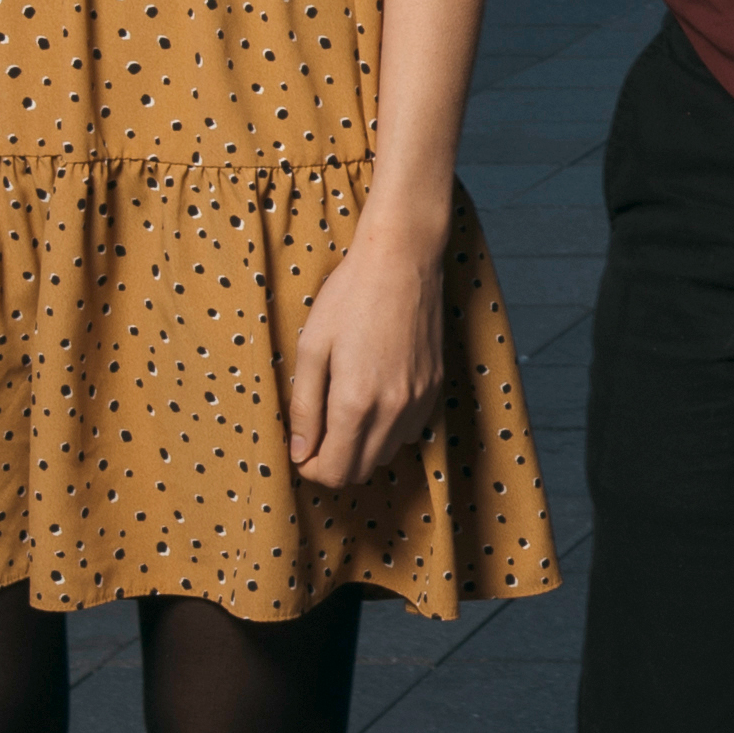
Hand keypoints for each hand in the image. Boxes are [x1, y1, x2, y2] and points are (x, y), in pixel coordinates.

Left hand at [288, 222, 451, 489]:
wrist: (403, 261)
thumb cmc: (350, 297)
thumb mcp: (311, 349)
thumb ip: (304, 407)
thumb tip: (299, 452)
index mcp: (357, 402)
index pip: (335, 471)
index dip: (311, 469)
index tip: (300, 449)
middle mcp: (394, 410)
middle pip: (362, 471)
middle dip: (333, 463)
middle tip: (315, 436)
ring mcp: (419, 400)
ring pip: (387, 455)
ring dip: (361, 448)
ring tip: (342, 415)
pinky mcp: (435, 387)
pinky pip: (410, 432)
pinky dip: (387, 431)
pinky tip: (372, 401)